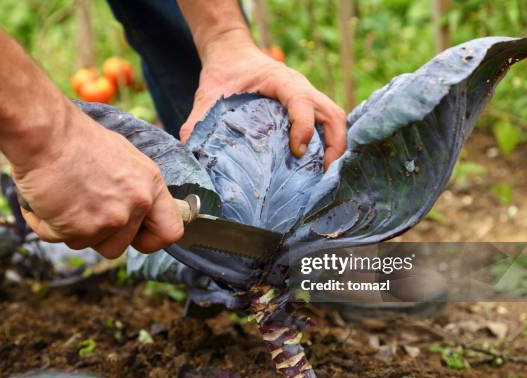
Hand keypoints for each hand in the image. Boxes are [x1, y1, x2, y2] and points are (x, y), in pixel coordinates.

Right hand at [12, 105, 183, 257]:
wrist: (46, 133)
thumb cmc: (78, 140)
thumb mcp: (124, 159)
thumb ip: (135, 189)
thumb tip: (137, 210)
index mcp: (151, 185)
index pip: (170, 232)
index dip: (149, 240)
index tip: (134, 237)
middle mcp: (136, 203)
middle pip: (119, 246)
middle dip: (97, 234)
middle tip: (80, 206)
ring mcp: (110, 218)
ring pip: (88, 245)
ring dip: (72, 229)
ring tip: (62, 197)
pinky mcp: (80, 228)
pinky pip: (59, 239)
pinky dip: (46, 224)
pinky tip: (44, 199)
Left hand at [180, 30, 346, 169]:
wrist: (232, 56)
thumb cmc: (224, 74)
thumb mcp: (208, 95)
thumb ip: (198, 120)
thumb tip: (189, 149)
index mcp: (280, 81)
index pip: (301, 100)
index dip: (304, 126)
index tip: (297, 151)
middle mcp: (300, 87)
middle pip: (332, 112)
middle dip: (334, 143)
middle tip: (325, 172)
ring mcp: (308, 96)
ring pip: (336, 118)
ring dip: (337, 145)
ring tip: (327, 174)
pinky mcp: (308, 106)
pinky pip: (329, 122)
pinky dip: (332, 142)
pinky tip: (322, 166)